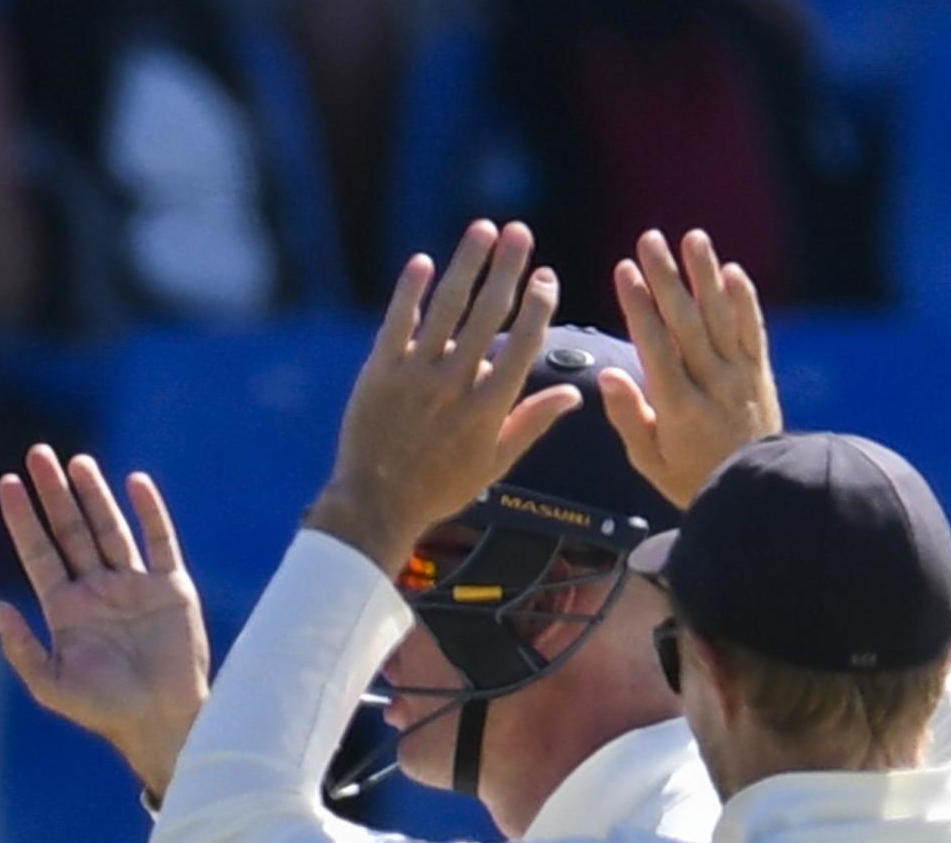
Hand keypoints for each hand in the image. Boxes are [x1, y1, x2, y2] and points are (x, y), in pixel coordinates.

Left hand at [0, 447, 209, 799]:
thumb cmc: (105, 711)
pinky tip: (135, 482)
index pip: (39, 553)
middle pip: (71, 531)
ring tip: (76, 461)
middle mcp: (98, 591)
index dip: (24, 520)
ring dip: (94, 495)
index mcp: (66, 610)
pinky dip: (149, 511)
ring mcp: (135, 586)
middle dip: (55, 494)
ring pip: (110, 528)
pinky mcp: (171, 588)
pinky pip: (160, 540)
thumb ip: (21, 647)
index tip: (8, 484)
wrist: (162, 723)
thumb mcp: (51, 685)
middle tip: (37, 453)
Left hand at [309, 221, 577, 576]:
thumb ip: (532, 422)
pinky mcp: (379, 371)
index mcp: (489, 407)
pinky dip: (410, 290)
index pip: (523, 344)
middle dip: (508, 268)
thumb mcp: (495, 463)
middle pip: (489, 314)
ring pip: (446, 308)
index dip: (538, 305)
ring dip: (467, 264)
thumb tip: (574, 393)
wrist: (376, 504)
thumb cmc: (440, 488)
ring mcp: (415, 375)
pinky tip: (424, 262)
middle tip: (520, 232)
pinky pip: (398, 321)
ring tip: (483, 229)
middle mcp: (455, 384)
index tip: (547, 276)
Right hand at [601, 228, 782, 508]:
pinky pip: (753, 329)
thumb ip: (628, 417)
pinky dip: (744, 299)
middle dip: (666, 277)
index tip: (624, 271)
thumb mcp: (649, 461)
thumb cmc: (691, 478)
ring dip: (705, 275)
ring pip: (721, 316)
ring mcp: (740, 375)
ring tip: (692, 238)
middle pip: (687, 321)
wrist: (755, 491)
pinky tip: (732, 270)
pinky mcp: (760, 372)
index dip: (639, 305)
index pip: (655, 346)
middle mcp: (712, 384)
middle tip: (648, 239)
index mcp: (678, 407)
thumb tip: (608, 375)